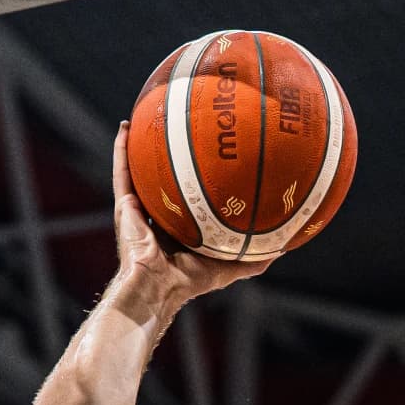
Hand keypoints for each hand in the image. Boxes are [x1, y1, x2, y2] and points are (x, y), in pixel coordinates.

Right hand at [109, 122, 268, 313]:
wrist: (159, 286)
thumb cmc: (190, 281)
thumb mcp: (228, 267)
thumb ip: (253, 260)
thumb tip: (283, 250)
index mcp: (178, 229)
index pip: (187, 199)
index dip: (196, 181)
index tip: (209, 157)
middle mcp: (157, 216)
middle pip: (163, 180)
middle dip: (169, 158)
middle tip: (180, 130)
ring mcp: (137, 209)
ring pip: (137, 170)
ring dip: (139, 145)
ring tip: (146, 117)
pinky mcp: (124, 205)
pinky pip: (122, 171)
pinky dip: (122, 149)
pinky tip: (127, 126)